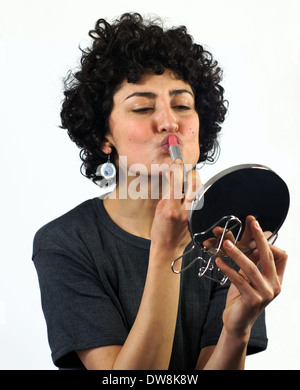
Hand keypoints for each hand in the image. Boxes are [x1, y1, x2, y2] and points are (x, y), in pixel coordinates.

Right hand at [150, 161, 201, 255]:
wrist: (168, 248)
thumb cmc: (160, 230)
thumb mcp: (159, 209)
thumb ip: (169, 194)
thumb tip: (175, 180)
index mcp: (171, 209)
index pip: (176, 182)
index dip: (177, 168)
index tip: (177, 161)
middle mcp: (184, 211)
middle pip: (194, 184)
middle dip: (191, 174)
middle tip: (186, 172)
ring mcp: (193, 215)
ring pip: (200, 191)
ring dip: (195, 184)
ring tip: (187, 185)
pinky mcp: (198, 218)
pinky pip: (199, 200)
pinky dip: (195, 194)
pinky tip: (189, 197)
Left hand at [215, 217, 287, 337]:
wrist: (237, 322)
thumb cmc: (242, 297)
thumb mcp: (248, 276)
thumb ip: (250, 260)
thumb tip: (246, 238)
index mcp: (276, 279)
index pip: (281, 255)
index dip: (269, 241)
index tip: (256, 228)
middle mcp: (275, 286)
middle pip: (268, 257)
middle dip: (259, 238)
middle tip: (252, 223)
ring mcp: (265, 294)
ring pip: (251, 267)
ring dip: (237, 253)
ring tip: (225, 243)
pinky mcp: (253, 300)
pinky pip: (239, 280)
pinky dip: (228, 268)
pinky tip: (218, 261)